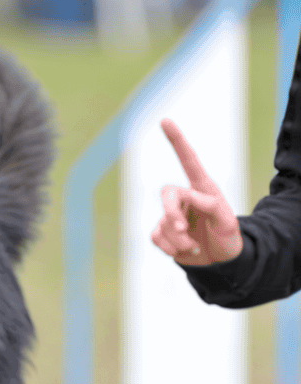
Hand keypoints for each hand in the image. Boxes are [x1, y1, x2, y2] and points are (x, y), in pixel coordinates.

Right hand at [150, 118, 242, 265]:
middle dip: (172, 213)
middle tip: (183, 230)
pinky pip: (156, 236)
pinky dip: (170, 247)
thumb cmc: (227, 237)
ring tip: (194, 247)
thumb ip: (209, 204)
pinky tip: (185, 251)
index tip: (165, 121)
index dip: (177, 141)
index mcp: (202, 189)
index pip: (188, 161)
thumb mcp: (226, 220)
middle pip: (167, 195)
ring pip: (163, 222)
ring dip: (178, 239)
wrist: (219, 263)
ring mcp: (171, 216)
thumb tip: (187, 197)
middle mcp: (185, 199)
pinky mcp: (163, 233)